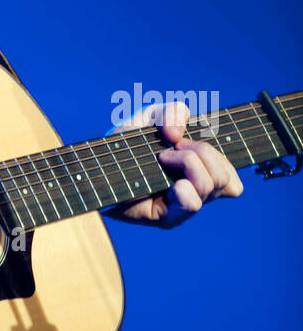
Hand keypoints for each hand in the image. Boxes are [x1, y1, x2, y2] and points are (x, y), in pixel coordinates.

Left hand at [104, 99, 243, 226]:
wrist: (99, 167)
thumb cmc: (128, 144)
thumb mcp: (152, 116)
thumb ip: (172, 112)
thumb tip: (177, 135)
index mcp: (200, 173)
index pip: (231, 177)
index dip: (218, 156)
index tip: (187, 142)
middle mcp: (195, 192)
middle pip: (225, 176)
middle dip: (201, 152)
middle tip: (169, 150)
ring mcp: (183, 206)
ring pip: (211, 185)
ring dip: (189, 163)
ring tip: (162, 160)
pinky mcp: (167, 218)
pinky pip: (192, 204)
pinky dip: (185, 189)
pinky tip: (171, 184)